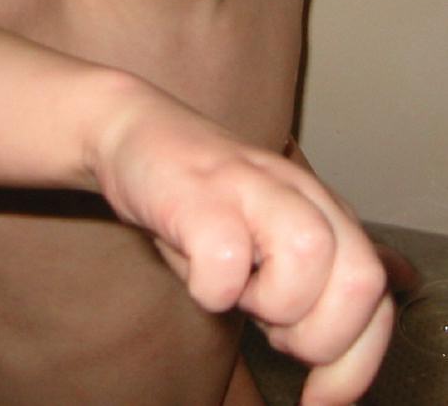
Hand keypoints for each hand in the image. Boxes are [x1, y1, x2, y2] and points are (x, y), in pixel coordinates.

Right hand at [93, 98, 392, 405]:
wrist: (138, 134)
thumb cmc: (199, 203)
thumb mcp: (262, 243)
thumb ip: (307, 284)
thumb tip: (338, 358)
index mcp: (322, 212)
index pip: (375, 296)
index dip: (356, 362)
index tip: (320, 399)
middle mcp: (300, 193)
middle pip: (362, 278)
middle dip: (319, 333)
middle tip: (269, 327)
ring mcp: (252, 187)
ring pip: (310, 256)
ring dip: (270, 301)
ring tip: (234, 289)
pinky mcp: (201, 192)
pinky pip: (226, 258)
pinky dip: (212, 286)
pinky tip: (197, 272)